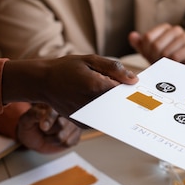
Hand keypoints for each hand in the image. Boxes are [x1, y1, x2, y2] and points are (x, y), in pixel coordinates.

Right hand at [2, 55, 137, 116]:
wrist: (42, 82)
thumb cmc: (65, 68)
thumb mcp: (89, 60)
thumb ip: (113, 69)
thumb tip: (133, 79)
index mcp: (94, 87)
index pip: (122, 91)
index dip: (132, 90)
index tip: (142, 89)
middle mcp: (91, 104)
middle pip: (119, 105)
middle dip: (127, 99)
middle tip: (139, 97)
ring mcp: (86, 117)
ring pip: (111, 113)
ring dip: (116, 106)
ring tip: (119, 98)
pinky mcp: (83, 124)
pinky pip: (101, 119)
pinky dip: (106, 111)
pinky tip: (106, 103)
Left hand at [17, 104, 81, 152]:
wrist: (35, 138)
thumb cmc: (31, 125)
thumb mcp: (26, 119)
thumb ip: (33, 114)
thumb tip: (42, 114)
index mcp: (56, 102)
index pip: (57, 109)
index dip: (49, 119)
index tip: (42, 127)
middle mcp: (69, 110)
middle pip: (61, 124)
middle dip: (48, 130)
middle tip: (43, 128)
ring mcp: (75, 123)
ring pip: (63, 136)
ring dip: (51, 139)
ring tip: (48, 133)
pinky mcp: (77, 135)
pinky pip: (67, 143)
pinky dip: (58, 144)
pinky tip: (56, 138)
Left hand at [129, 24, 184, 69]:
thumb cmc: (168, 60)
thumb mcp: (151, 52)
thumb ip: (140, 44)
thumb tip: (132, 36)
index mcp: (165, 28)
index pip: (147, 38)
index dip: (146, 51)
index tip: (151, 58)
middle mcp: (175, 30)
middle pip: (155, 45)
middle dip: (155, 58)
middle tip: (160, 63)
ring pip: (165, 51)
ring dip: (164, 62)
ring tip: (167, 65)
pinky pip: (175, 57)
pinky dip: (172, 64)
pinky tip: (175, 66)